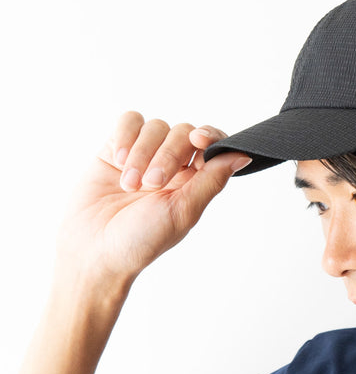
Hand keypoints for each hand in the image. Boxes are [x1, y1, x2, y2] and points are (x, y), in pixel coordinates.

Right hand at [58, 111, 250, 283]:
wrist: (93, 251)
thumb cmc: (142, 240)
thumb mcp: (183, 211)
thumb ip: (213, 180)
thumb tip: (244, 155)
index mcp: (194, 181)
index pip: (212, 145)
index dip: (210, 136)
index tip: (200, 140)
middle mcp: (172, 166)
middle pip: (182, 133)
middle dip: (168, 155)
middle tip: (152, 185)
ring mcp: (143, 155)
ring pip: (155, 127)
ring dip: (142, 153)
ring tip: (129, 185)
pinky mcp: (114, 149)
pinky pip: (128, 122)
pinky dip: (125, 136)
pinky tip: (118, 162)